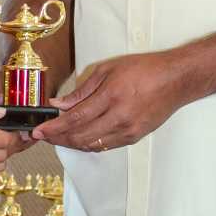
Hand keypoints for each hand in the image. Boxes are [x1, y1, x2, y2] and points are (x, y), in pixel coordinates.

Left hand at [36, 52, 179, 152]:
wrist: (176, 80)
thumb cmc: (145, 69)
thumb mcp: (108, 69)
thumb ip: (82, 90)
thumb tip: (60, 104)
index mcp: (111, 96)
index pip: (75, 118)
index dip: (54, 128)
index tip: (39, 131)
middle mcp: (120, 117)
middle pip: (80, 137)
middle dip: (58, 139)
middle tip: (43, 137)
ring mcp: (128, 130)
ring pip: (92, 145)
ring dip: (72, 144)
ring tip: (58, 138)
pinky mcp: (135, 137)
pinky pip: (105, 146)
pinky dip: (89, 144)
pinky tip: (79, 139)